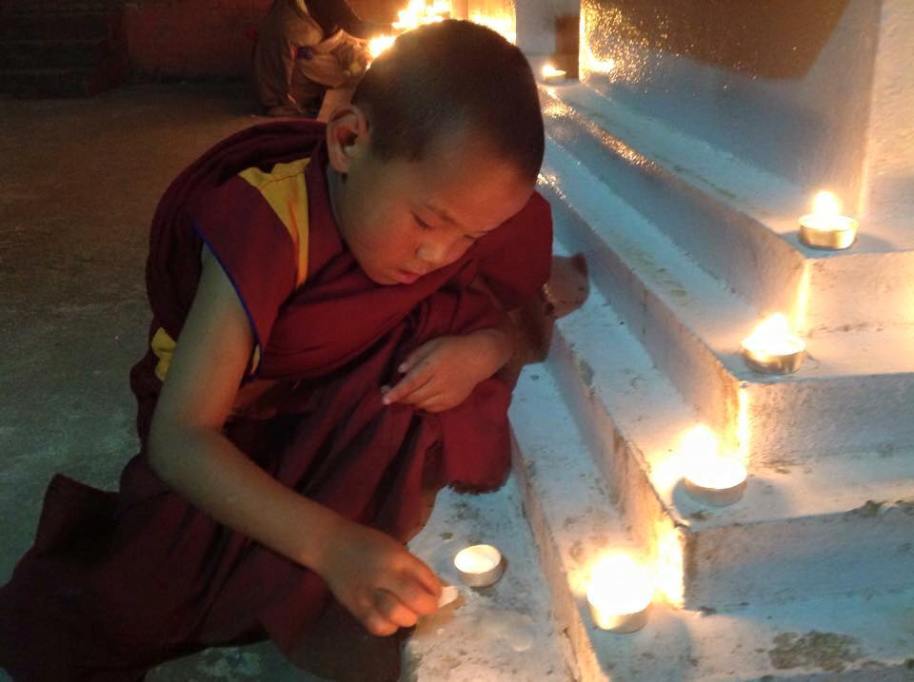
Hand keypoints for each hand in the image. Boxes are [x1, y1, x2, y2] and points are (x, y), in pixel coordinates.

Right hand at [316, 520, 441, 635]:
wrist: (330, 545)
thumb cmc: (367, 543)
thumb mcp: (394, 548)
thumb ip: (412, 568)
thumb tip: (433, 590)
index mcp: (396, 556)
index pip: (425, 577)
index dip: (436, 590)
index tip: (437, 594)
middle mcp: (383, 574)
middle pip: (414, 598)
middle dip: (427, 606)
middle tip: (426, 606)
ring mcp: (367, 592)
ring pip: (396, 615)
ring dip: (408, 618)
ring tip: (408, 612)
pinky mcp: (354, 606)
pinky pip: (376, 625)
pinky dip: (389, 627)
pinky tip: (391, 620)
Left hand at [382, 331, 510, 412]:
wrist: (478, 358)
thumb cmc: (452, 348)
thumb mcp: (432, 345)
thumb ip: (414, 357)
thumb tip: (400, 371)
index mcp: (434, 365)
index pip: (412, 382)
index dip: (397, 392)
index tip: (384, 398)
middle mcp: (441, 382)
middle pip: (414, 397)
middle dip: (399, 397)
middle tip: (388, 392)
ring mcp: (448, 394)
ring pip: (421, 404)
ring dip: (411, 400)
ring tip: (408, 390)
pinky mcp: (452, 402)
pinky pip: (431, 408)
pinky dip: (423, 404)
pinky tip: (423, 394)